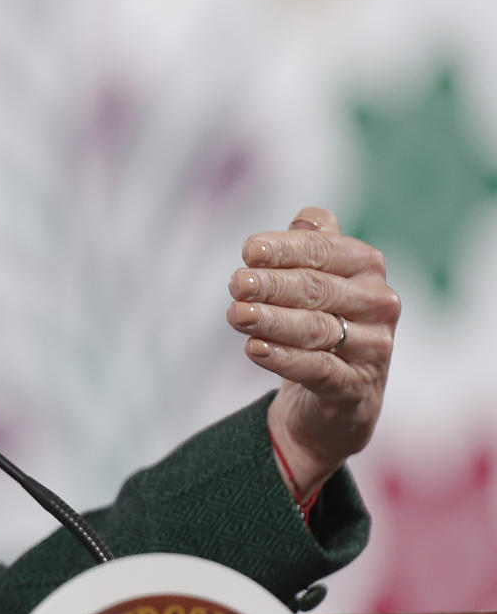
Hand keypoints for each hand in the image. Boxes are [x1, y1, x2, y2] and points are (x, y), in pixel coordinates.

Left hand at [227, 206, 399, 498]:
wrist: (336, 395)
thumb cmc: (319, 319)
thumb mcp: (317, 278)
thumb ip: (312, 245)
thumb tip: (306, 219)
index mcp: (366, 267)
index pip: (323, 249)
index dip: (285, 249)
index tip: (248, 251)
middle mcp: (378, 303)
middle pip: (318, 288)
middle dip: (272, 285)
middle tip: (235, 283)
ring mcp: (373, 347)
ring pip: (317, 328)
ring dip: (271, 320)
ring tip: (236, 315)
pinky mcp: (356, 386)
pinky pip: (318, 368)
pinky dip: (283, 358)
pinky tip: (254, 349)